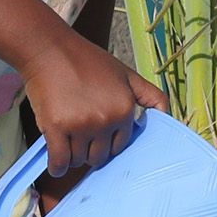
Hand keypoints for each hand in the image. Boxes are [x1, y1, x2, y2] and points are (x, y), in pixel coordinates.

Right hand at [21, 34, 165, 176]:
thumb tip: (166, 117)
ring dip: (72, 158)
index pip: (120, 147)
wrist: (50, 49)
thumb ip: (150, 96)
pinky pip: (59, 161)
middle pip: (99, 157)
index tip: (96, 138)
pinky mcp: (56, 127)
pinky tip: (55, 165)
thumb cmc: (87, 61)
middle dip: (90, 152)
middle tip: (79, 139)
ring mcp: (81, 124)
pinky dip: (56, 167)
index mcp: (124, 109)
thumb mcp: (127, 74)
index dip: (107, 144)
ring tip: (66, 143)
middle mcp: (106, 119)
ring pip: (79, 160)